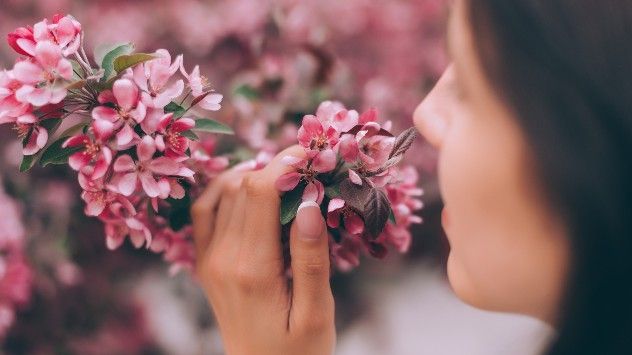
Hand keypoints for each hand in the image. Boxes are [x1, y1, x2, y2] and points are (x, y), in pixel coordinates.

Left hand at [191, 145, 335, 354]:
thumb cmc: (299, 351)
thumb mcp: (316, 312)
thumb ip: (311, 258)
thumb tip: (310, 204)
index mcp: (252, 269)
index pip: (262, 192)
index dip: (286, 163)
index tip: (312, 151)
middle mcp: (223, 258)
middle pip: (243, 187)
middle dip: (276, 165)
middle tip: (308, 162)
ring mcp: (209, 260)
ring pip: (223, 193)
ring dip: (253, 175)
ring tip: (286, 175)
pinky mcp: (205, 263)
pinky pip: (204, 212)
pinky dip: (222, 189)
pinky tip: (246, 185)